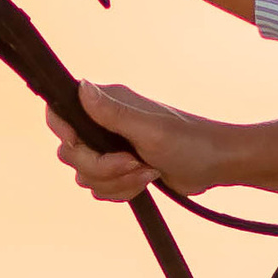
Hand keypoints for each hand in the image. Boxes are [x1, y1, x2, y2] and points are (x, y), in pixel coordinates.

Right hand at [47, 84, 232, 202]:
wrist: (216, 165)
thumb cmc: (190, 142)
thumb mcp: (150, 130)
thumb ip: (113, 113)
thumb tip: (81, 86)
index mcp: (107, 102)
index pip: (60, 112)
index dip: (64, 133)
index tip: (81, 146)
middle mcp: (103, 122)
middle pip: (70, 154)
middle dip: (101, 168)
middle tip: (134, 163)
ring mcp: (111, 147)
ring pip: (86, 176)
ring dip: (116, 182)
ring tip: (147, 172)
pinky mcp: (120, 169)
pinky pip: (101, 188)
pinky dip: (122, 191)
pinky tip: (146, 181)